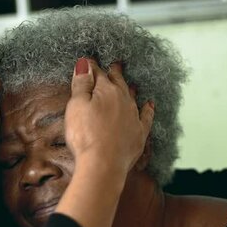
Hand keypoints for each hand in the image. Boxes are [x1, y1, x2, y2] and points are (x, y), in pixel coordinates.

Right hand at [65, 58, 153, 175]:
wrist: (102, 164)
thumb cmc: (85, 135)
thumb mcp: (76, 106)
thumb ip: (81, 84)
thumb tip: (85, 63)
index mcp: (106, 91)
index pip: (97, 73)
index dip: (92, 67)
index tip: (88, 62)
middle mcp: (123, 100)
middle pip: (118, 82)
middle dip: (115, 73)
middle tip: (116, 65)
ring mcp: (133, 117)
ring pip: (132, 97)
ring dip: (130, 88)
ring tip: (131, 82)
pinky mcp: (139, 134)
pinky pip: (146, 117)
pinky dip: (148, 109)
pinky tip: (150, 105)